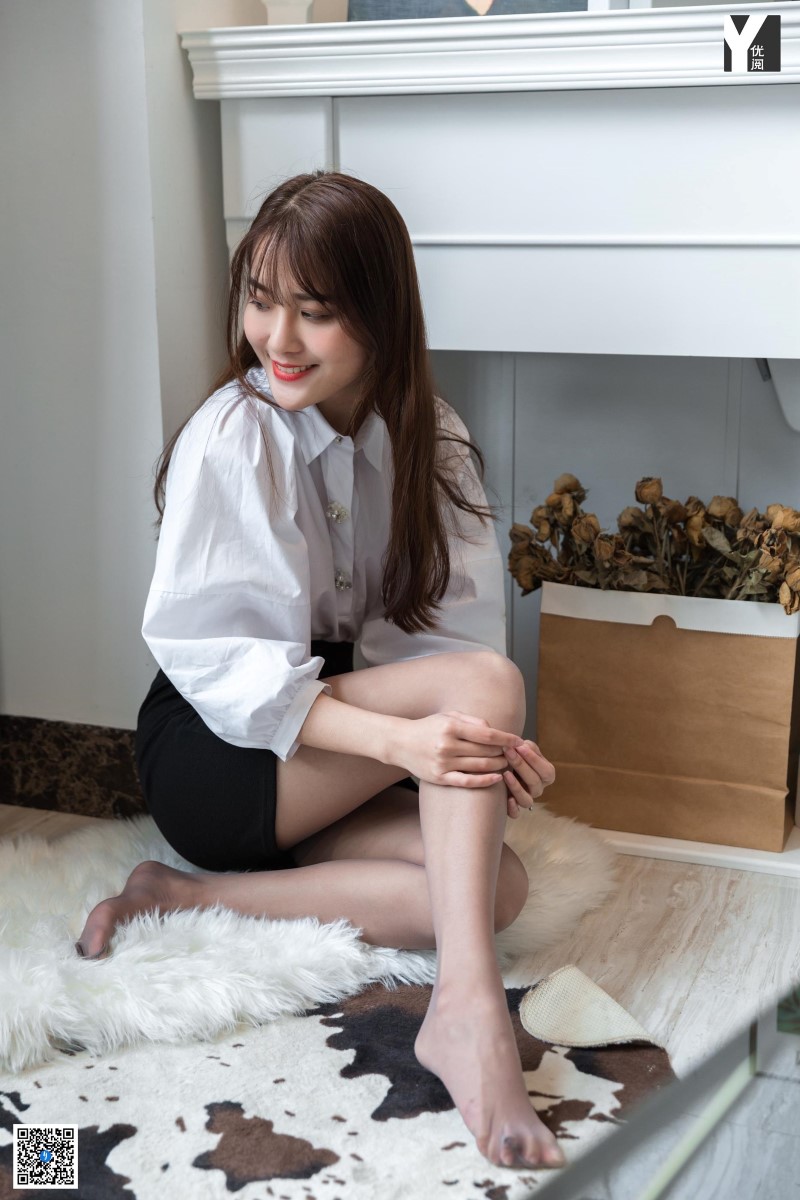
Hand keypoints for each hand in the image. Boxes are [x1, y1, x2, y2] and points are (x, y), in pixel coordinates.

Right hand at [394, 711, 517, 788]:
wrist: (400, 742)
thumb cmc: (428, 727)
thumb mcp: (448, 716)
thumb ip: (473, 721)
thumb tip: (495, 731)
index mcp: (451, 727)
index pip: (487, 734)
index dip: (506, 738)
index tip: (519, 740)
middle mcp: (447, 745)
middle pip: (485, 751)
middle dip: (504, 752)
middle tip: (515, 754)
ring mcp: (443, 763)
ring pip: (480, 766)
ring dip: (498, 765)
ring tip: (507, 763)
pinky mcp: (439, 777)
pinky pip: (467, 781)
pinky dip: (485, 781)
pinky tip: (497, 778)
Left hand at [501, 739, 555, 818]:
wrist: (505, 764)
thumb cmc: (518, 754)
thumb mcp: (525, 747)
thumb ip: (527, 746)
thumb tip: (523, 746)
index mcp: (547, 775)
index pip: (545, 770)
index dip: (533, 759)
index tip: (519, 746)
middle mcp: (538, 789)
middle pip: (534, 782)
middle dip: (520, 765)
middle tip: (508, 752)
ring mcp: (527, 799)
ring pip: (526, 800)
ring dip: (516, 786)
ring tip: (505, 774)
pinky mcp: (514, 808)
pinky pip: (516, 814)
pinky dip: (512, 809)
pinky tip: (508, 799)